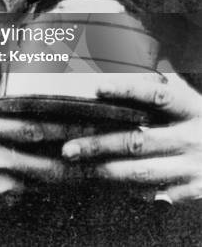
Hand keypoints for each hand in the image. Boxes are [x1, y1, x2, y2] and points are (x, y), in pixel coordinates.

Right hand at [0, 71, 93, 214]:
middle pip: (49, 162)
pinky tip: (72, 181)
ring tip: (100, 164)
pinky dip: (52, 189)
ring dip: (73, 176)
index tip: (92, 119)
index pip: (34, 128)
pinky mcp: (0, 203)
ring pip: (46, 183)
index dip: (66, 126)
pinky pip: (33, 196)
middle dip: (81, 155)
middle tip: (108, 145)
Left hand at [61, 71, 201, 202]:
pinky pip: (156, 195)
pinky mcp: (195, 190)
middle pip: (138, 140)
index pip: (156, 95)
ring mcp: (193, 166)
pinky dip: (131, 192)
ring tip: (79, 167)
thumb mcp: (189, 98)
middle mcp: (190, 136)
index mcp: (189, 107)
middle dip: (99, 145)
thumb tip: (123, 61)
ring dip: (106, 170)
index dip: (127, 90)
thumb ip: (160, 85)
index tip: (98, 88)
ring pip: (142, 171)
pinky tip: (107, 186)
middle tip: (69, 148)